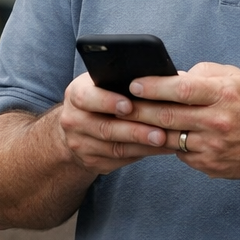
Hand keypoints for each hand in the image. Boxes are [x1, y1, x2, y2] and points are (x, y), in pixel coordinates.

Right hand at [54, 71, 176, 174]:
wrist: (76, 129)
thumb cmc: (99, 98)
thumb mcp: (100, 84)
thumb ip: (121, 81)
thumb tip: (160, 77)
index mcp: (76, 95)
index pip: (87, 98)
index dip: (107, 102)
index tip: (129, 106)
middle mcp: (74, 121)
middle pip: (105, 128)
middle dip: (135, 131)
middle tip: (160, 133)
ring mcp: (81, 145)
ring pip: (115, 148)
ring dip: (144, 146)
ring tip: (166, 142)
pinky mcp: (92, 162)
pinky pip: (121, 160)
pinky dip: (144, 154)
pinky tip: (162, 149)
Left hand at [127, 62, 239, 179]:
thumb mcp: (234, 77)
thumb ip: (201, 74)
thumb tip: (168, 77)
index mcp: (223, 94)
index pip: (181, 89)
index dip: (153, 87)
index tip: (133, 84)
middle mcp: (218, 121)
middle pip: (168, 116)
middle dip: (138, 110)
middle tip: (118, 104)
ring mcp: (214, 147)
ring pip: (169, 138)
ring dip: (146, 131)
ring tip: (128, 122)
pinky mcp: (211, 166)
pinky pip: (180, 154)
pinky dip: (168, 145)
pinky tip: (157, 137)